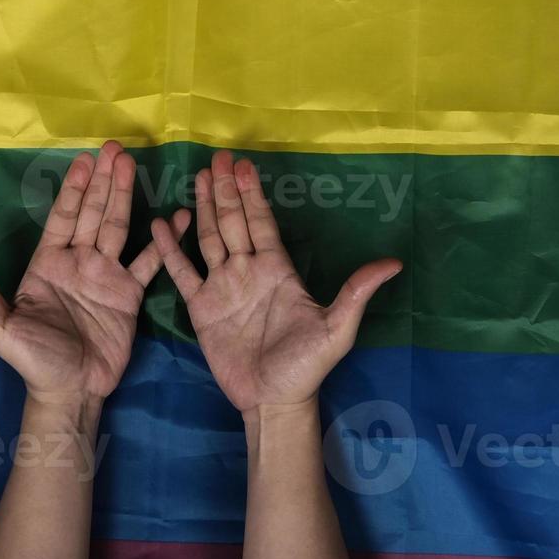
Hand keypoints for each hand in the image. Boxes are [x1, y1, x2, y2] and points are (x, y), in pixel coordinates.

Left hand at [0, 142, 191, 405]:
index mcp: (48, 264)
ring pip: (118, 227)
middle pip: (93, 214)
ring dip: (126, 197)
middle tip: (116, 149)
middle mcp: (77, 262)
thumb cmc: (34, 360)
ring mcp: (105, 276)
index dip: (74, 189)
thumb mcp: (0, 325)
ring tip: (134, 166)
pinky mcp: (129, 295)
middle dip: (103, 182)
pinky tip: (174, 217)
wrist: (71, 392)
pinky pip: (148, 262)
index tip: (84, 160)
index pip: (62, 218)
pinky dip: (163, 240)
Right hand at [150, 151, 401, 413]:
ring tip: (195, 177)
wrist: (273, 400)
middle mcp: (248, 270)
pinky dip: (172, 247)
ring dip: (202, 207)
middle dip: (225, 190)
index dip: (252, 195)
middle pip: (234, 221)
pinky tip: (163, 223)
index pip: (262, 222)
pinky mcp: (201, 307)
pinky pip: (183, 272)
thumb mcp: (337, 328)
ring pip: (209, 237)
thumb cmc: (306, 366)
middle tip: (217, 158)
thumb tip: (394, 263)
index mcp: (277, 270)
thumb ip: (357, 292)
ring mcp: (223, 287)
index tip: (243, 167)